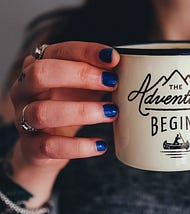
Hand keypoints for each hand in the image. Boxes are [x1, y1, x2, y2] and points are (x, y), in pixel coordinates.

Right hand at [10, 41, 119, 171]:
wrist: (43, 146)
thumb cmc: (65, 108)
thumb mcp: (81, 88)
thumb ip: (98, 77)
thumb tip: (128, 68)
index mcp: (37, 69)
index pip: (57, 52)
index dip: (85, 52)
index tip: (113, 57)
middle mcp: (23, 90)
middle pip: (41, 74)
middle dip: (80, 75)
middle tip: (112, 82)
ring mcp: (23, 119)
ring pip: (43, 111)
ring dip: (82, 111)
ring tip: (111, 112)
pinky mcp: (30, 147)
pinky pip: (50, 146)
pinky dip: (79, 146)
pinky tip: (101, 145)